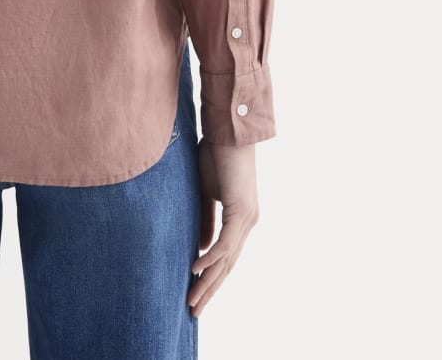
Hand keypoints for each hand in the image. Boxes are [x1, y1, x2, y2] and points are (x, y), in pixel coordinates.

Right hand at [187, 137, 259, 317]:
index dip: (212, 278)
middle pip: (228, 266)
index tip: (197, 295)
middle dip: (210, 290)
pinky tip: (196, 271)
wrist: (228, 130)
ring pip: (227, 261)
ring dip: (208, 283)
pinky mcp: (240, 211)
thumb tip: (200, 249)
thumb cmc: (216, 154)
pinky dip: (210, 258)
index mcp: (241, 219)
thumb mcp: (206, 192)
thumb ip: (205, 220)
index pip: (227, 257)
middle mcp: (248, 223)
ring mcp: (247, 219)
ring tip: (193, 301)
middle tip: (195, 312)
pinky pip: (224, 243)